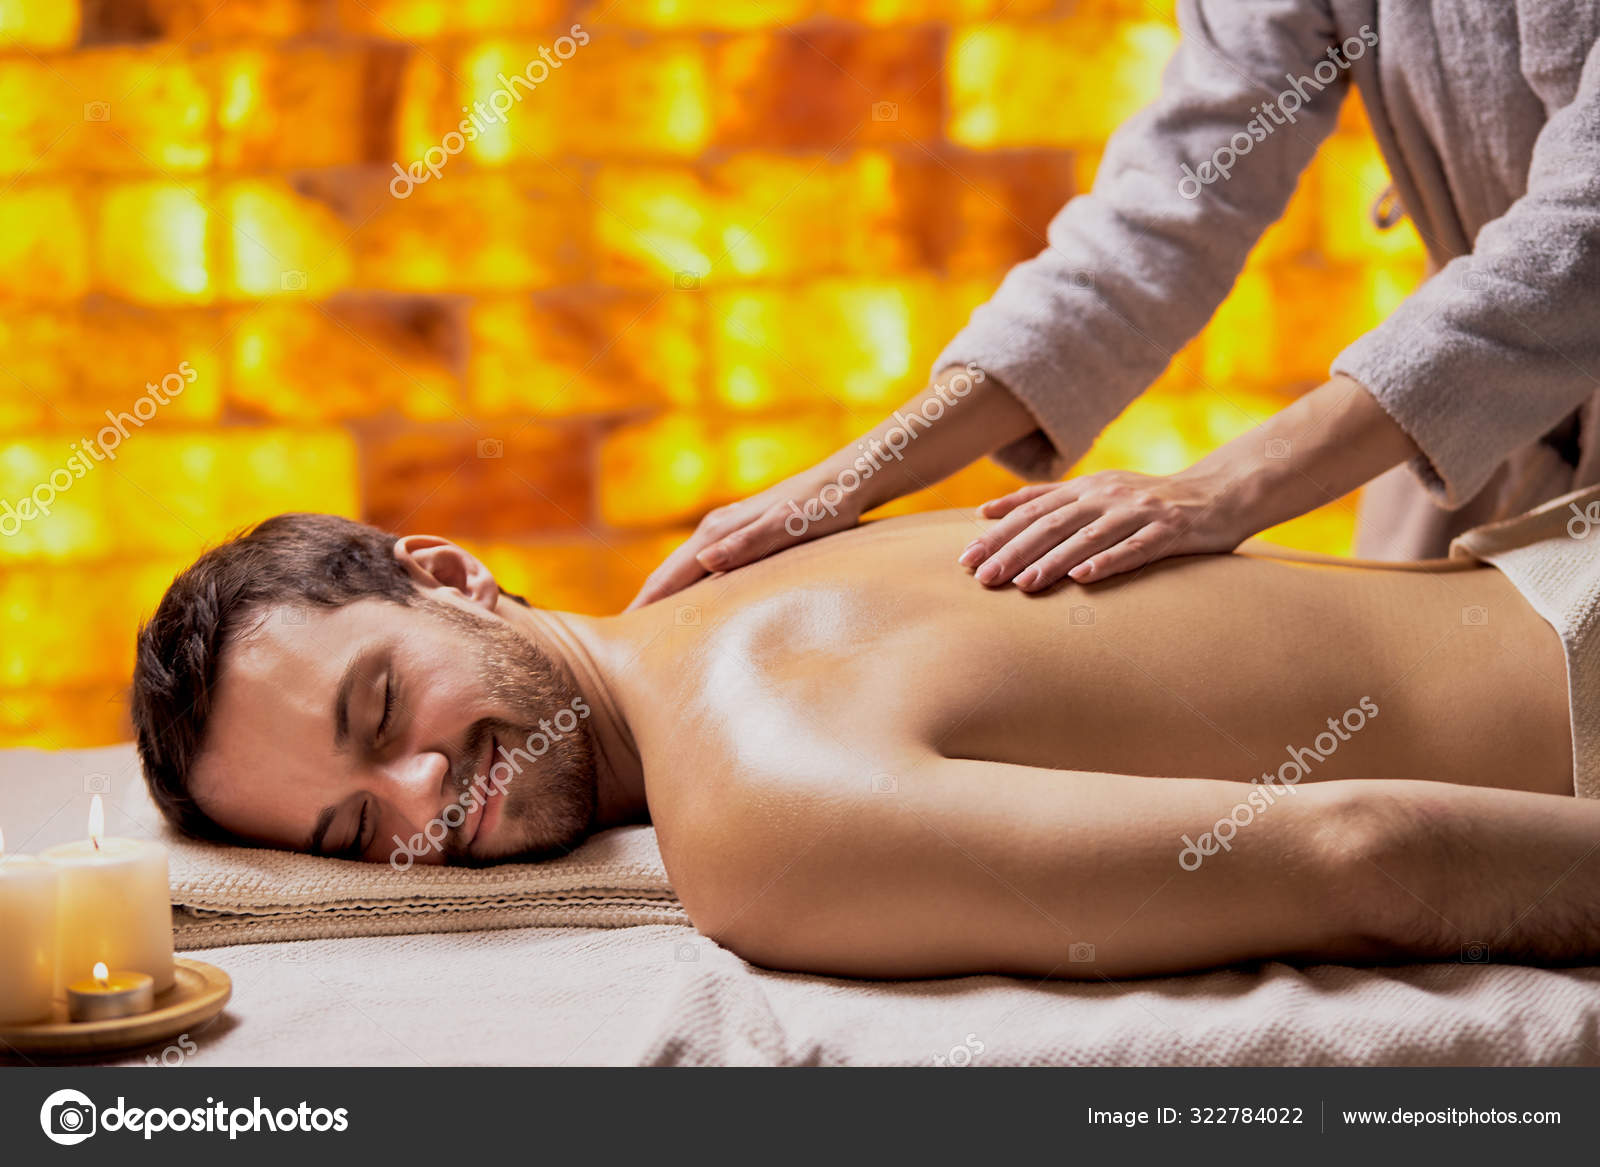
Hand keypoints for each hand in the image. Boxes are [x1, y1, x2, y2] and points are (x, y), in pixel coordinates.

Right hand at [625, 470, 865, 608]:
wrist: (847, 481)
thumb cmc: (822, 507)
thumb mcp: (788, 526)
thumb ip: (748, 544)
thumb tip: (705, 562)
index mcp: (719, 530)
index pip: (671, 574)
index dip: (646, 604)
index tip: (622, 632)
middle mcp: (716, 529)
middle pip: (669, 572)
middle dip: (645, 604)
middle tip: (623, 641)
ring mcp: (728, 531)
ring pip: (685, 569)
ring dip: (665, 596)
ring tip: (648, 629)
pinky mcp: (744, 535)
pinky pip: (704, 568)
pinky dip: (688, 587)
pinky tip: (693, 602)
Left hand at [958, 469, 1244, 590]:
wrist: (1219, 493)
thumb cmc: (1147, 501)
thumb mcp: (1094, 492)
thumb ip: (1044, 500)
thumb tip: (986, 511)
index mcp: (1085, 489)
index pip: (1031, 511)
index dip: (997, 534)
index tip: (965, 559)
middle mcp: (1106, 496)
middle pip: (1051, 525)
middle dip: (1013, 551)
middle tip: (982, 579)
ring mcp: (1138, 513)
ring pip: (1087, 538)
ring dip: (1052, 561)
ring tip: (1022, 585)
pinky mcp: (1169, 531)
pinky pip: (1135, 549)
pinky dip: (1108, 562)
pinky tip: (1084, 578)